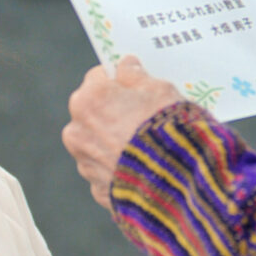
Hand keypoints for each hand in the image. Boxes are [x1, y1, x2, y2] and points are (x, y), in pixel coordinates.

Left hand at [62, 56, 182, 211]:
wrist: (177, 183)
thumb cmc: (169, 130)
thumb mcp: (160, 90)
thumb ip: (136, 76)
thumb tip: (126, 67)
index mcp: (89, 99)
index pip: (98, 77)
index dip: (119, 81)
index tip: (135, 88)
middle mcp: (78, 130)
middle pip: (93, 111)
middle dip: (113, 111)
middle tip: (143, 117)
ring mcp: (84, 162)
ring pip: (97, 142)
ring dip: (114, 141)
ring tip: (147, 147)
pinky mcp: (96, 188)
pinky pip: (107, 170)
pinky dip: (120, 167)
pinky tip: (144, 168)